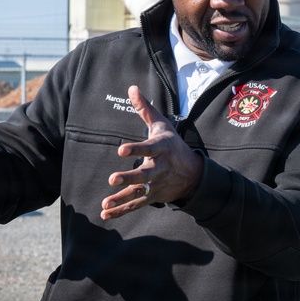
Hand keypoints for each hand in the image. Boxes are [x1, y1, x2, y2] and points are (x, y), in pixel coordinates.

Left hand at [101, 85, 202, 219]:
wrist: (193, 175)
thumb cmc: (173, 145)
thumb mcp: (162, 126)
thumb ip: (145, 109)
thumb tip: (132, 88)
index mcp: (161, 149)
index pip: (149, 148)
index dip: (136, 149)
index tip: (121, 149)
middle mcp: (160, 168)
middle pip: (144, 175)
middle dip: (129, 178)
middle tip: (113, 179)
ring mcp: (156, 185)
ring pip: (138, 192)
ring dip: (122, 198)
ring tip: (106, 203)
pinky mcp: (152, 197)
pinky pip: (135, 205)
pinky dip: (121, 210)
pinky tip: (106, 213)